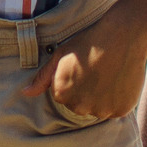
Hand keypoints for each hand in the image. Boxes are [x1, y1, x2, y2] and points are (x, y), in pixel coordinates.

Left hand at [20, 12, 146, 122]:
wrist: (121, 36)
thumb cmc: (88, 43)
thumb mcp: (60, 56)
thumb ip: (42, 78)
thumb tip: (25, 93)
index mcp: (62, 94)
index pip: (64, 96)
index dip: (73, 81)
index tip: (82, 68)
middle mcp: (80, 107)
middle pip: (81, 105)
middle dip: (86, 92)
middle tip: (95, 70)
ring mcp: (101, 110)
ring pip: (99, 108)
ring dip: (102, 97)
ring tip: (108, 74)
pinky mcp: (120, 110)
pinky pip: (116, 109)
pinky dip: (117, 99)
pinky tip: (119, 80)